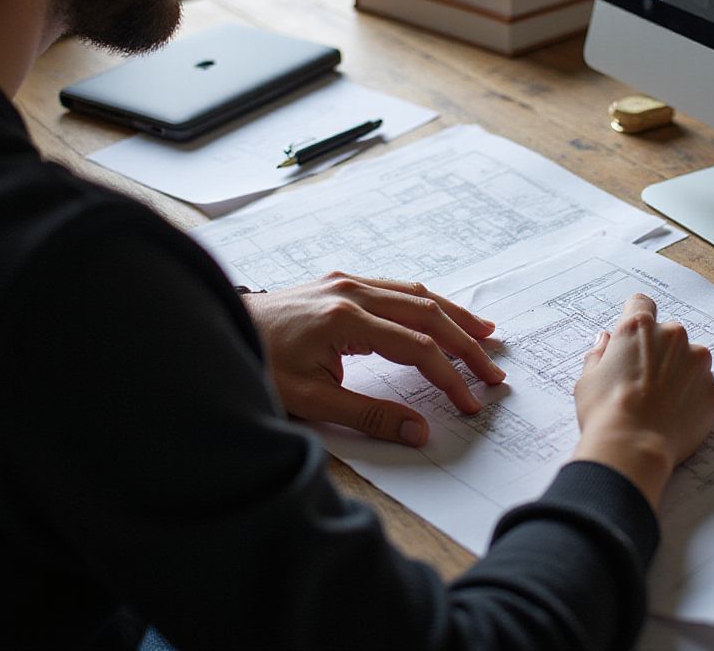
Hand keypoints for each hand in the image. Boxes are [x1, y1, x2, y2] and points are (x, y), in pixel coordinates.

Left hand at [242, 272, 505, 446]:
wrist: (219, 331)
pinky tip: (440, 314)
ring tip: (485, 333)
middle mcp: (352, 292)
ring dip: (453, 314)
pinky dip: (426, 302)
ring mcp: (347, 282)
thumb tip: (418, 431)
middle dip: (465, 343)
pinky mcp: (341, 282)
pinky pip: (396, 287)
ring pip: (416, 293)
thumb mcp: (309, 401)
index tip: (471, 403)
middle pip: (426, 313)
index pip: (417, 348)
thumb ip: (367, 415)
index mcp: (346, 320)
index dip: (449, 377)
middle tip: (494, 370)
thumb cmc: (259, 366)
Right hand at [572, 293, 713, 509]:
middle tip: (644, 381)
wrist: (633, 448)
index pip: (641, 303)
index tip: (634, 336)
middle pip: (669, 335)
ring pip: (691, 360)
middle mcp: (673, 336)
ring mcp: (698, 363)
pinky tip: (677, 417)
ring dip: (681, 373)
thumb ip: (600, 353)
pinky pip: (706, 388)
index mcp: (639, 328)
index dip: (636, 318)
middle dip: (660, 352)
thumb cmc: (604, 411)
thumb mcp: (588, 378)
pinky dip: (695, 398)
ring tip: (663, 403)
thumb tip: (606, 341)